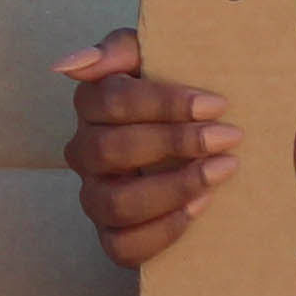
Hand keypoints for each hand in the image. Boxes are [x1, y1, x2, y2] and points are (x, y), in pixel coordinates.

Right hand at [59, 27, 239, 266]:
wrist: (198, 141)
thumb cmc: (174, 96)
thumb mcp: (152, 57)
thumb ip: (117, 50)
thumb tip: (67, 65)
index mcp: (89, 106)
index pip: (110, 101)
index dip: (164, 103)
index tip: (216, 104)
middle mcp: (83, 153)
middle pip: (110, 150)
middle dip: (175, 143)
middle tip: (228, 138)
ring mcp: (95, 196)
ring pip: (115, 202)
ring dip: (173, 188)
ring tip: (219, 173)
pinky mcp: (112, 236)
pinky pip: (123, 246)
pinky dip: (163, 230)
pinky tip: (200, 207)